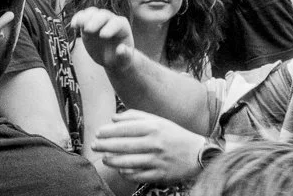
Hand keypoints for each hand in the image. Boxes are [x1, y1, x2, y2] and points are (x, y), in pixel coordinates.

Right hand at [68, 7, 136, 72]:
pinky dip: (77, 18)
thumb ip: (126, 55)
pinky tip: (74, 25)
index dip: (110, 28)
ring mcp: (99, 20)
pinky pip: (82, 16)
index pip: (117, 23)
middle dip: (95, 21)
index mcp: (122, 27)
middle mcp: (111, 20)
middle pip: (103, 15)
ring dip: (84, 17)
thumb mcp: (124, 59)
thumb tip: (122, 49)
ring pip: (92, 12)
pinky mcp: (88, 22)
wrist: (110, 58)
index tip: (103, 36)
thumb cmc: (119, 58)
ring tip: (78, 25)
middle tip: (88, 30)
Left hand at [91, 111, 206, 184]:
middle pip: (123, 145)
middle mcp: (155, 143)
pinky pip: (139, 175)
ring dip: (112, 161)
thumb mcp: (157, 120)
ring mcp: (158, 160)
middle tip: (93, 146)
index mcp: (153, 128)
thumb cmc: (173, 134)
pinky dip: (126, 173)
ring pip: (129, 162)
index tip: (97, 133)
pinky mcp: (161, 175)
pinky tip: (120, 169)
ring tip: (104, 159)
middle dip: (105, 146)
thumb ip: (134, 116)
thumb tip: (113, 118)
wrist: (199, 154)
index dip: (108, 131)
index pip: (124, 129)